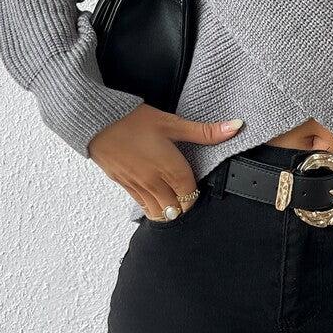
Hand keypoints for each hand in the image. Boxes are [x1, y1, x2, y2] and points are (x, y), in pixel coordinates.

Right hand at [87, 104, 243, 219]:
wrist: (96, 121)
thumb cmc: (133, 120)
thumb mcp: (171, 122)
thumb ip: (204, 131)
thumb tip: (236, 127)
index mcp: (170, 168)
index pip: (191, 195)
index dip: (197, 194)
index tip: (198, 186)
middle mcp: (155, 183)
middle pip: (177, 209)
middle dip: (185, 205)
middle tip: (189, 195)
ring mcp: (138, 187)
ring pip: (159, 213)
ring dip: (170, 210)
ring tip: (175, 201)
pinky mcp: (124, 186)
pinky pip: (143, 207)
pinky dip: (152, 208)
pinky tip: (157, 202)